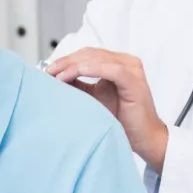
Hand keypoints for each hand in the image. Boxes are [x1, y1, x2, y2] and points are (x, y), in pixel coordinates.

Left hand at [45, 48, 167, 172]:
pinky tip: (73, 74)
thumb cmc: (122, 121)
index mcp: (118, 63)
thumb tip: (54, 78)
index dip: (66, 59)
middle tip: (48, 71)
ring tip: (57, 76)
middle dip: (66, 61)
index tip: (47, 70)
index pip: (87, 54)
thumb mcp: (94, 99)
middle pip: (90, 54)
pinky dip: (90, 69)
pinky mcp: (134, 80)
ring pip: (97, 59)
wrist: (144, 139)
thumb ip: (79, 86)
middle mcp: (126, 62)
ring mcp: (132, 69)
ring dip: (73, 65)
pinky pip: (110, 69)